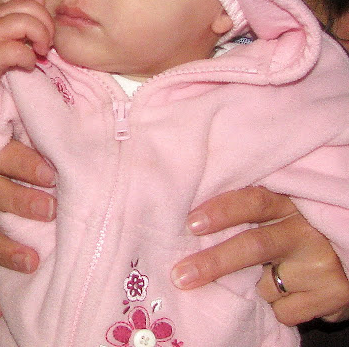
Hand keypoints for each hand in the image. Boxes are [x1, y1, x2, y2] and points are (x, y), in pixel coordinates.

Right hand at [0, 0, 53, 95]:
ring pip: (27, 23)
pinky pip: (20, 51)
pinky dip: (30, 59)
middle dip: (47, 25)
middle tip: (46, 42)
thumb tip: (45, 24)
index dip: (40, 4)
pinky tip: (27, 65)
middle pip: (32, 6)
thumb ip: (15, 19)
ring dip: (42, 38)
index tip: (40, 23)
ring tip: (40, 51)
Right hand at [0, 140, 55, 319]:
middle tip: (50, 212)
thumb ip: (48, 150)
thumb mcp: (31, 154)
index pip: (4, 155)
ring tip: (31, 262)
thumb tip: (87, 145)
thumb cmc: (24, 171)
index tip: (51, 174)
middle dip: (19, 202)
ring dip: (4, 249)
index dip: (25, 163)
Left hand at [171, 186, 348, 324]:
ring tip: (270, 276)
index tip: (191, 225)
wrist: (348, 261)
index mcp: (288, 203)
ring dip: (253, 288)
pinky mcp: (334, 295)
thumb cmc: (297, 234)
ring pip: (265, 285)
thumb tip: (191, 228)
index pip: (254, 201)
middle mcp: (306, 232)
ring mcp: (321, 264)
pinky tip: (293, 293)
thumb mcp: (278, 215)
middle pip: (255, 246)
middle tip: (181, 275)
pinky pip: (284, 311)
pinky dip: (277, 307)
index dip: (221, 211)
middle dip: (214, 263)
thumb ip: (247, 216)